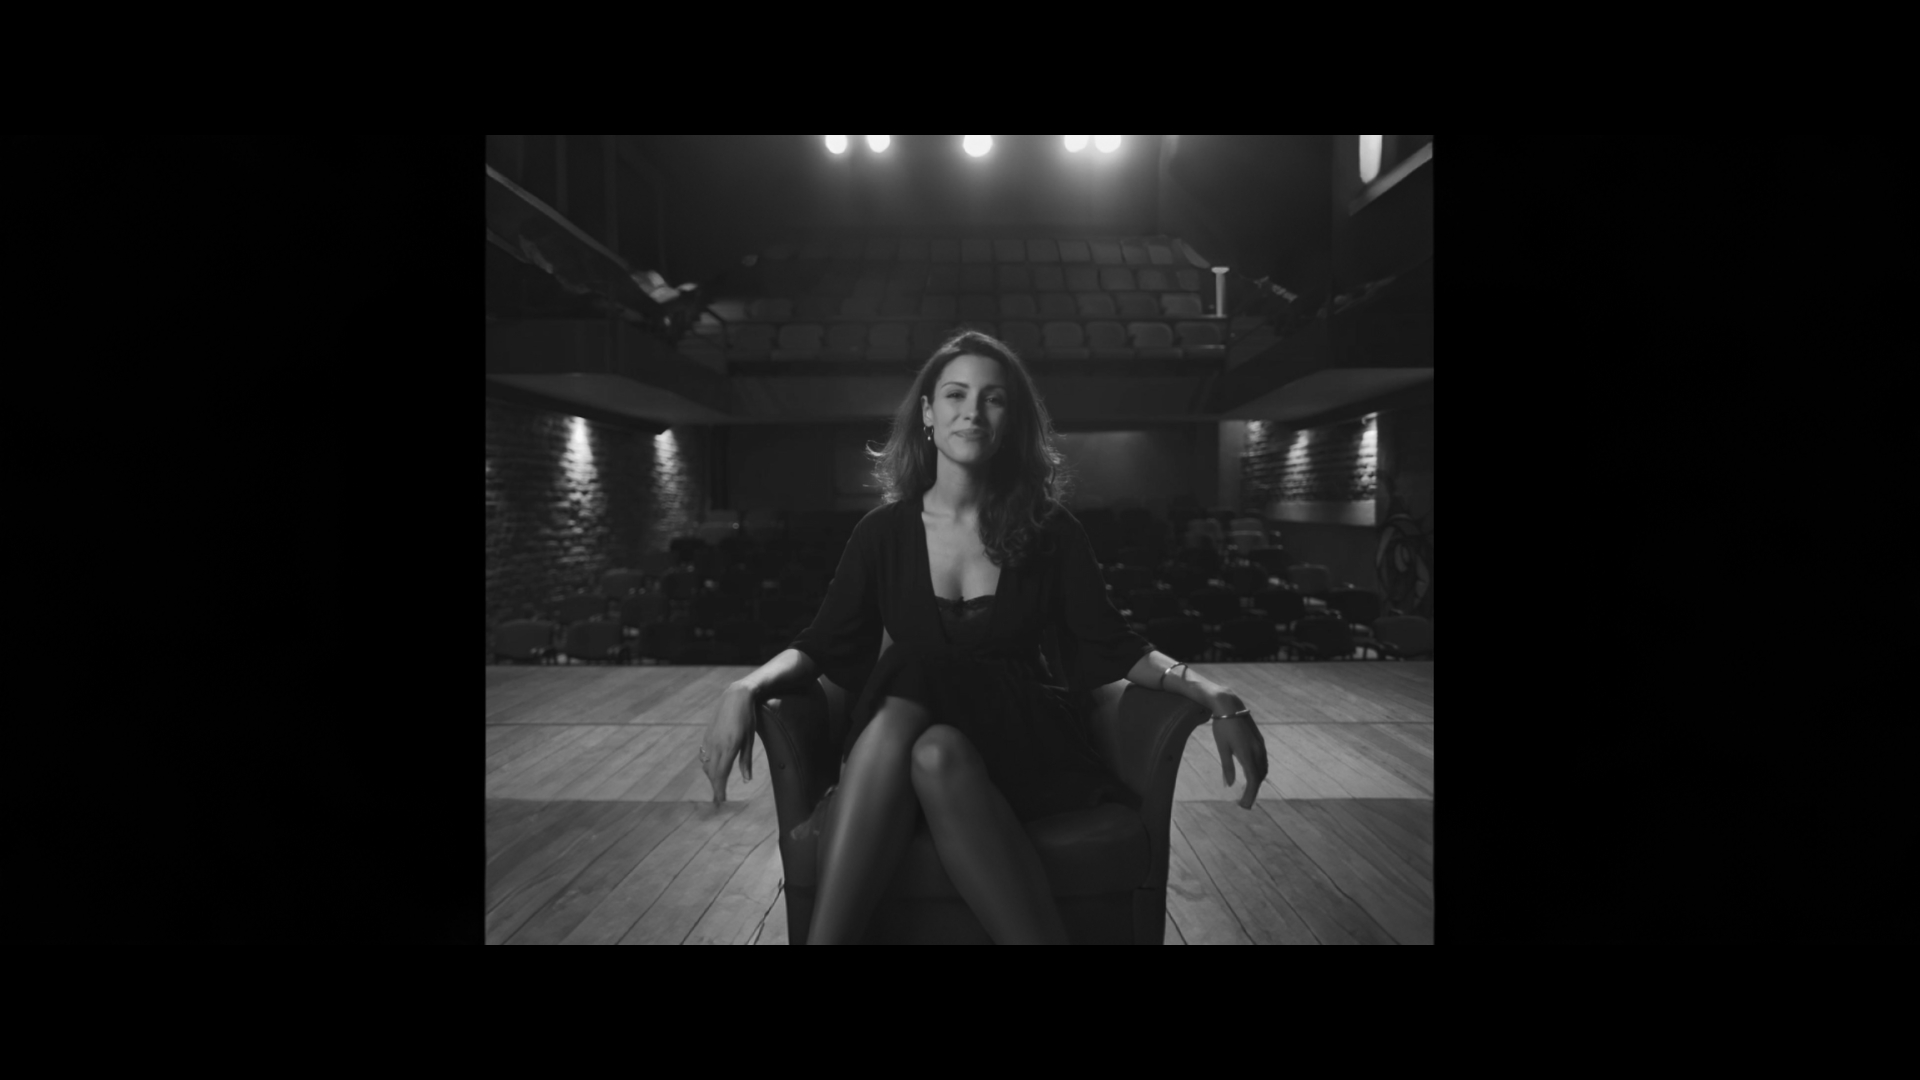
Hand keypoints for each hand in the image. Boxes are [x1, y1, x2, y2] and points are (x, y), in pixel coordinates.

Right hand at [701, 682, 756, 803]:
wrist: (735, 696)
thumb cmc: (747, 717)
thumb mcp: (750, 739)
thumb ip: (746, 760)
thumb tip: (746, 780)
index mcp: (728, 747)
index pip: (721, 774)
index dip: (719, 789)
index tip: (721, 801)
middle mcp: (716, 746)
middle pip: (711, 773)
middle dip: (714, 787)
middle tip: (718, 800)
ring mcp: (710, 740)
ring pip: (706, 765)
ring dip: (711, 777)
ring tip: (716, 786)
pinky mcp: (707, 735)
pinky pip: (704, 755)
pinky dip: (707, 765)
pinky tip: (712, 769)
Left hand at [1209, 692, 1267, 808]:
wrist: (1230, 705)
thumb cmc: (1222, 726)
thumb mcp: (1222, 747)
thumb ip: (1227, 767)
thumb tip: (1229, 785)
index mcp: (1247, 754)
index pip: (1253, 780)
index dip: (1249, 795)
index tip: (1243, 805)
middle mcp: (1257, 750)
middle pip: (1259, 777)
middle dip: (1253, 791)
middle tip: (1243, 802)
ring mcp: (1260, 745)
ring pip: (1263, 769)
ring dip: (1257, 781)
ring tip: (1247, 791)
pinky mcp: (1260, 741)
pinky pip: (1263, 761)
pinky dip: (1259, 771)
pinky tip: (1252, 774)